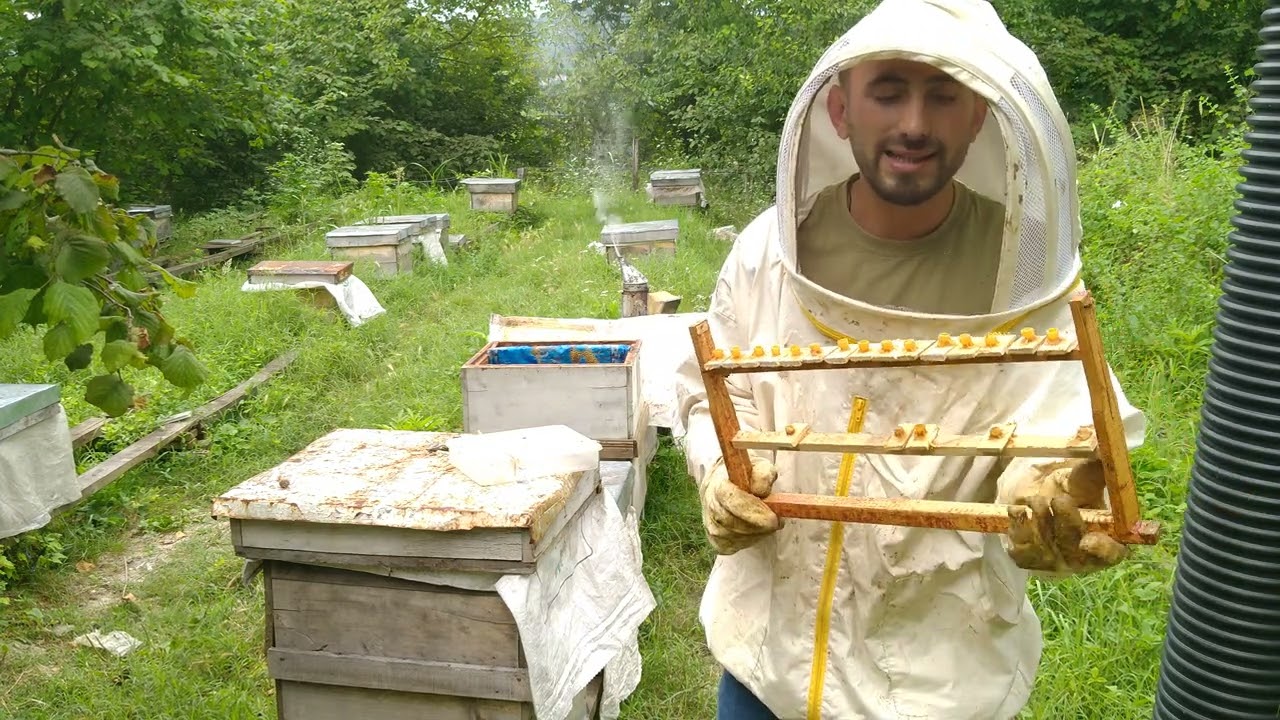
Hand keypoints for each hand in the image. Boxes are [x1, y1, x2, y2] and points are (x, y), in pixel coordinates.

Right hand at [699, 456, 780, 554]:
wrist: (724, 484)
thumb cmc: (745, 476)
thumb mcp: (758, 466)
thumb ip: (763, 474)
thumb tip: (761, 490)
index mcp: (717, 485)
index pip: (731, 500)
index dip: (752, 510)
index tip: (773, 515)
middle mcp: (709, 506)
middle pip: (734, 523)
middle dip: (759, 525)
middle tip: (777, 521)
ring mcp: (711, 526)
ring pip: (737, 536)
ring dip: (758, 533)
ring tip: (767, 522)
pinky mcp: (716, 542)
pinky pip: (735, 547)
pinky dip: (750, 540)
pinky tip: (755, 530)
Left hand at [1006, 460, 1128, 573]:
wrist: (1034, 496)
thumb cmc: (1069, 491)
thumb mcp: (1082, 479)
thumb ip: (1095, 470)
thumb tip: (1101, 448)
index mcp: (1106, 539)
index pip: (1112, 554)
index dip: (1104, 551)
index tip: (1090, 541)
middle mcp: (1081, 557)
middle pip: (1075, 551)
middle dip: (1066, 523)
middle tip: (1058, 499)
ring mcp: (1053, 561)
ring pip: (1047, 550)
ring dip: (1041, 522)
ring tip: (1036, 500)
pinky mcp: (1028, 559)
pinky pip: (1022, 550)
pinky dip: (1019, 528)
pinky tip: (1017, 511)